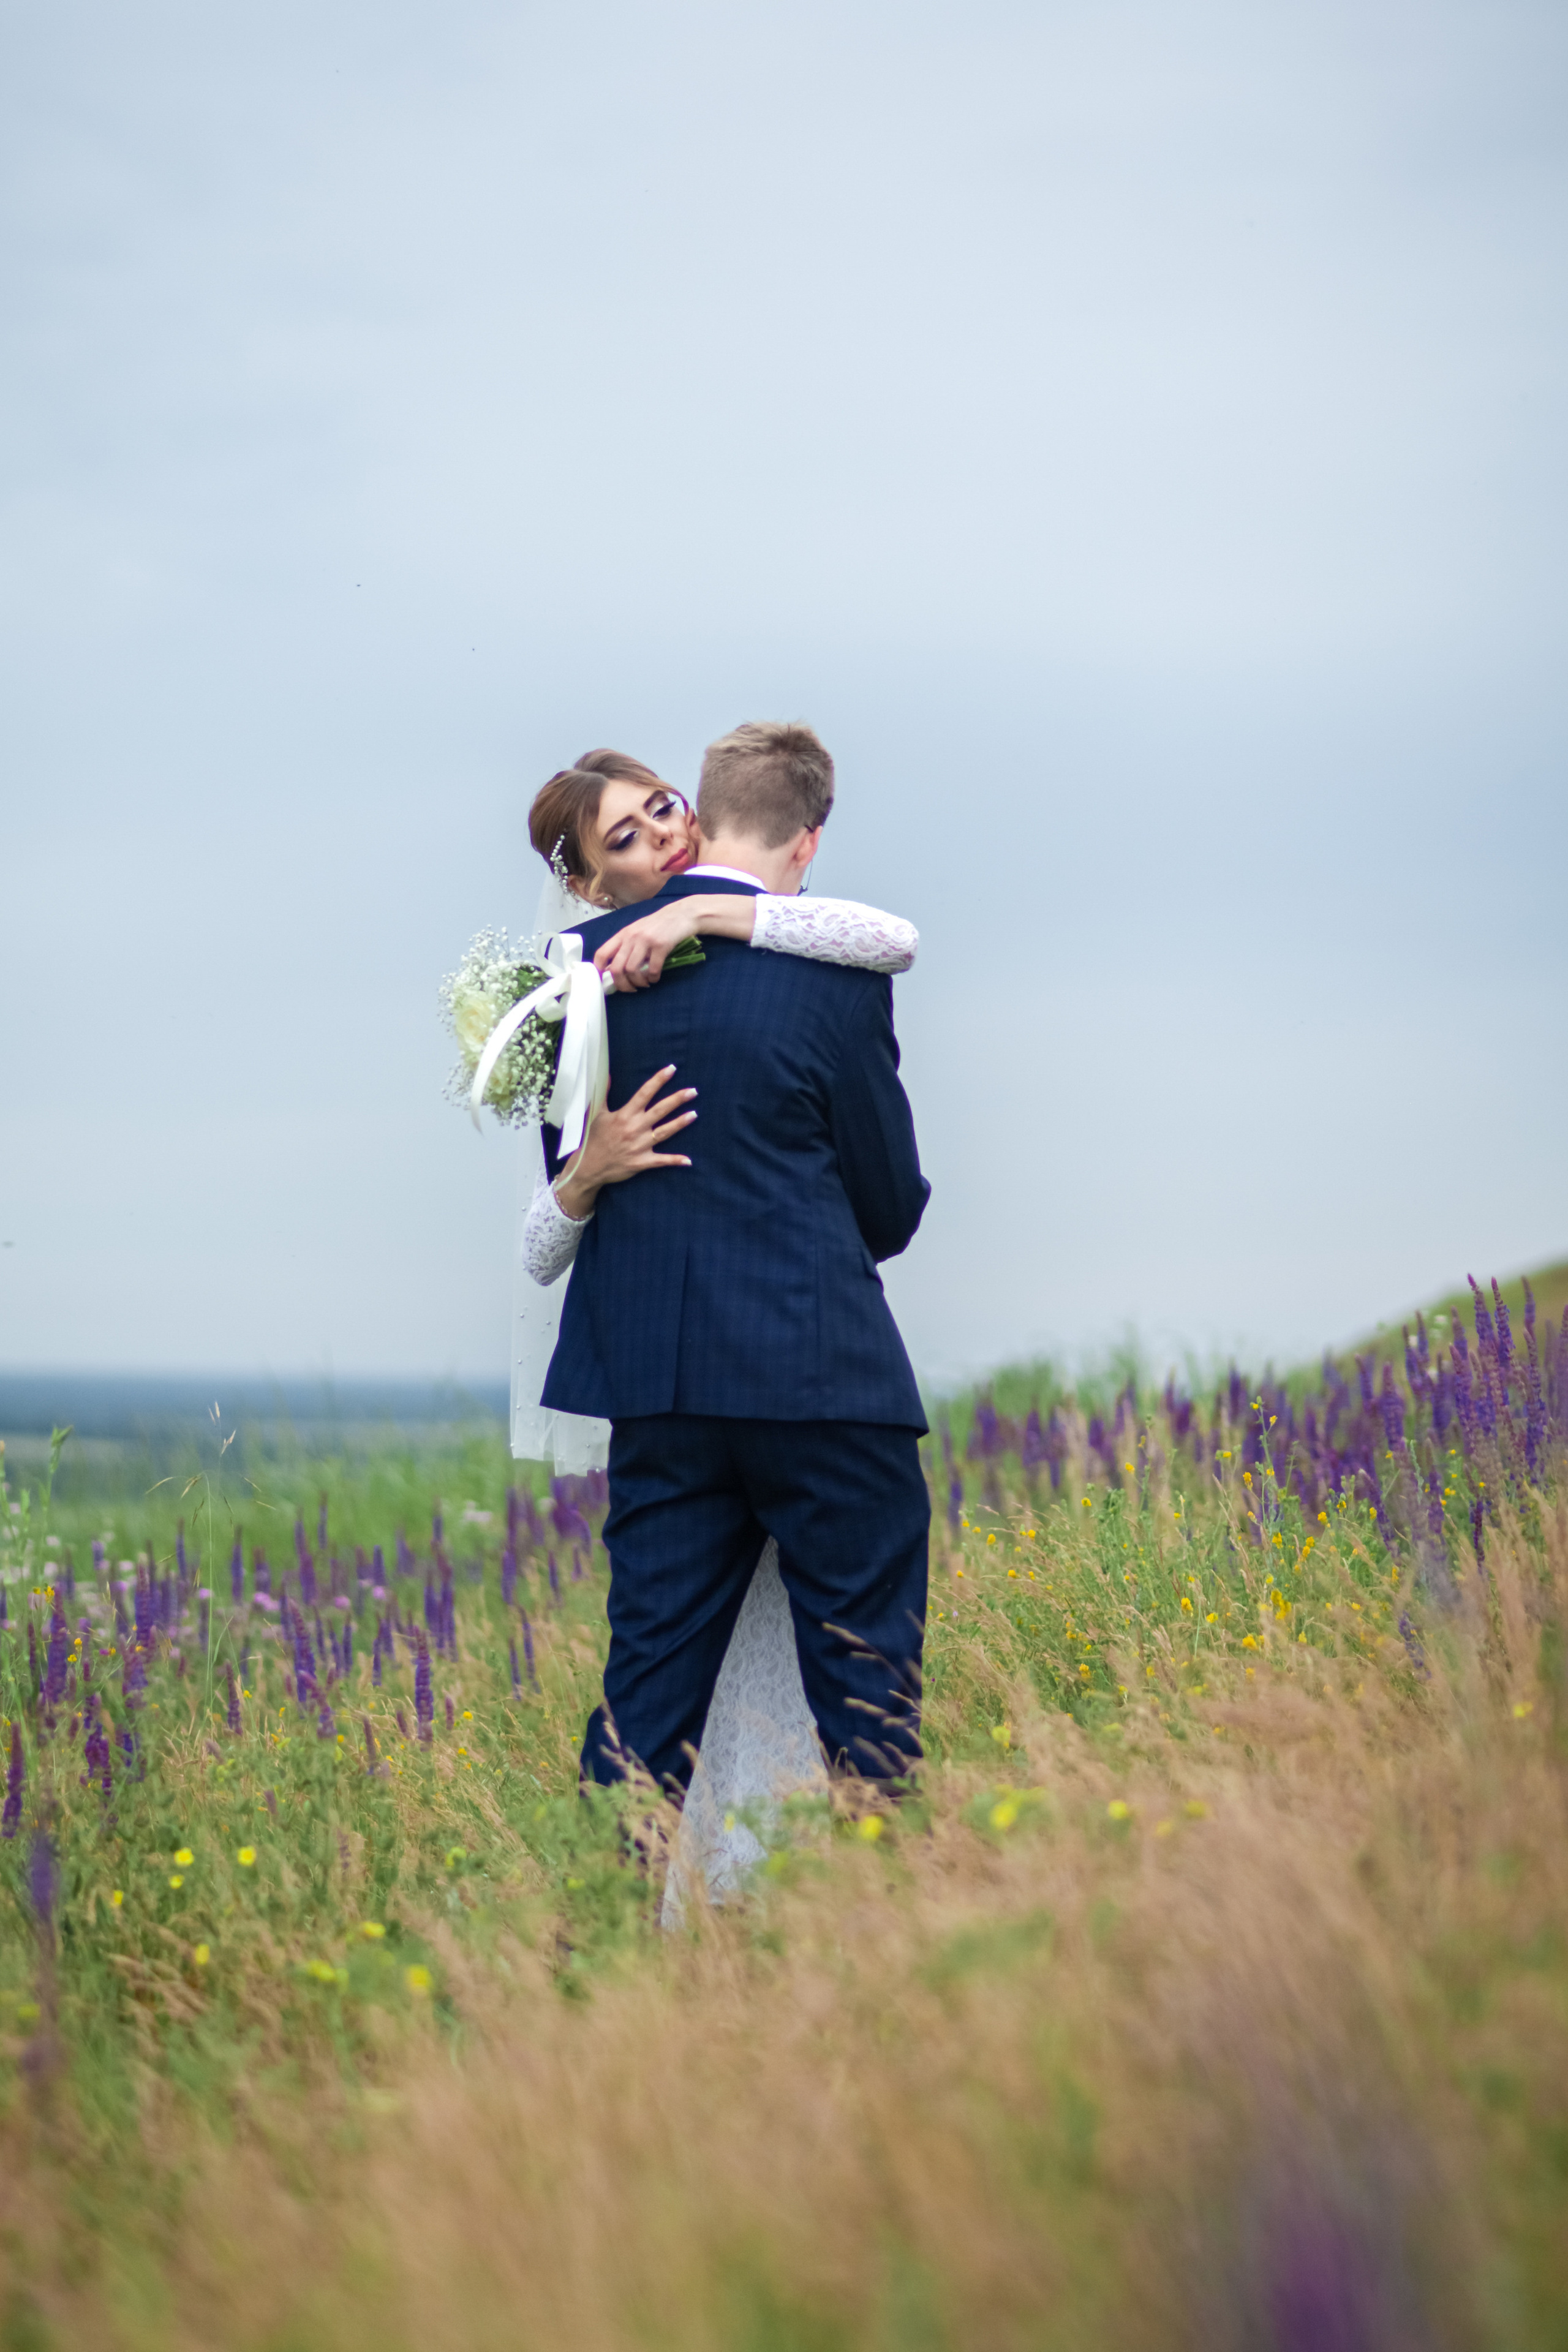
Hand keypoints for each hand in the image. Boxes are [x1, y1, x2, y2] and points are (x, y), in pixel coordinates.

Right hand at [551, 1066, 696, 1219]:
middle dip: (677, 1100)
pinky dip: (675, 1161)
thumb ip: (604, 1093)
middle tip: (693, 1091)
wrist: (588, 1166)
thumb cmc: (593, 1138)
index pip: (644, 1093)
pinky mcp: (642, 1162)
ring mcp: (640, 1145)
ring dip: (680, 1123)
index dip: (659, 1080)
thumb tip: (606, 1075)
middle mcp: (634, 1128)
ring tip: (694, 1114)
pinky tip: (689, 1161)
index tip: (672, 1069)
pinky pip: (661, 1161)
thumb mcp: (597, 1113)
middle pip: (660, 1110)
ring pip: (664, 1132)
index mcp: (624, 1115)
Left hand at [593, 894, 756, 988]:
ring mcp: (645, 941)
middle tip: (630, 989)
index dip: (599, 970)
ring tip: (644, 983)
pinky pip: (652, 969)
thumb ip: (626, 946)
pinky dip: (653, 978)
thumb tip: (614, 968)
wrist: (681, 915)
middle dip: (622, 985)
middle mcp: (631, 937)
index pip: (602, 953)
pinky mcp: (660, 946)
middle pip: (616, 968)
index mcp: (623, 934)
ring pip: (632, 971)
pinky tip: (655, 978)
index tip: (604, 981)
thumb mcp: (637, 931)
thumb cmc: (659, 925)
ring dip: (638, 983)